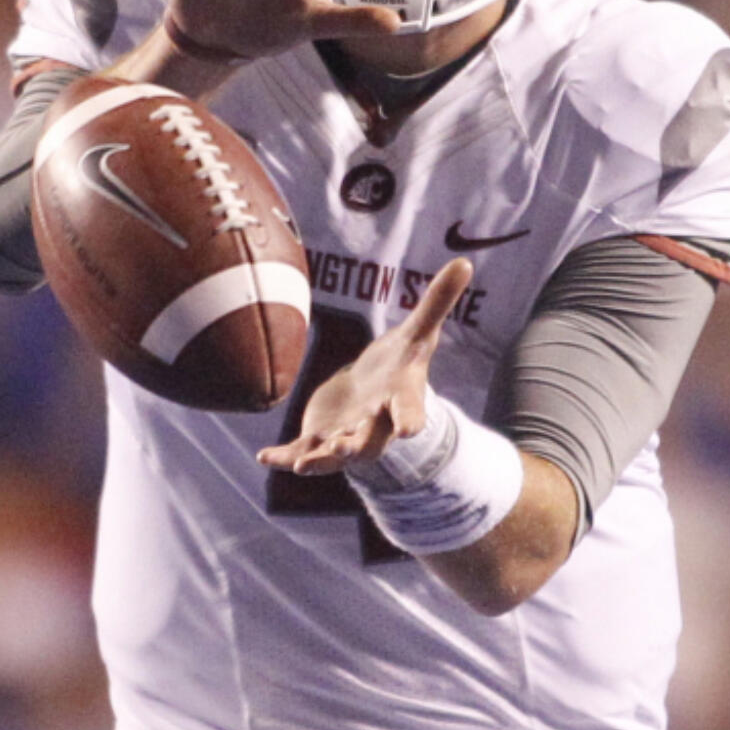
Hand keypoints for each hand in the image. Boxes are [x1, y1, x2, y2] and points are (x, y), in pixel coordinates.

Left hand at [257, 259, 473, 474]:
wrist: (376, 387)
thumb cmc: (400, 361)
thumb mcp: (418, 330)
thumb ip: (437, 302)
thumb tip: (465, 262)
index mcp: (400, 400)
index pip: (410, 412)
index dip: (410, 419)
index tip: (410, 430)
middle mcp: (374, 426)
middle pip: (369, 442)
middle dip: (356, 447)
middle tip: (344, 450)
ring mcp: (346, 436)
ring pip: (333, 456)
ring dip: (320, 460)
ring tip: (302, 467)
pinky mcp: (320, 438)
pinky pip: (301, 451)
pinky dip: (284, 458)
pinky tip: (264, 458)